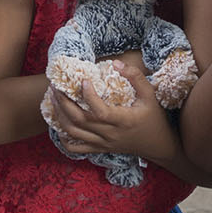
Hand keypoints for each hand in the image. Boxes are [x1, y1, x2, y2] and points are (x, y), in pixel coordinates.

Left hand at [45, 58, 179, 162]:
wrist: (158, 144)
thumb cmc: (153, 117)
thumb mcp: (150, 94)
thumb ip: (136, 77)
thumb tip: (116, 63)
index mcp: (124, 120)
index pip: (101, 112)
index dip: (89, 96)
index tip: (83, 80)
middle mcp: (111, 134)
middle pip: (80, 121)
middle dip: (64, 102)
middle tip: (56, 86)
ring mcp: (104, 143)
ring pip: (74, 133)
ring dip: (60, 116)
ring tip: (54, 99)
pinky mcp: (100, 149)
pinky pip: (76, 148)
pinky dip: (63, 138)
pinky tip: (59, 124)